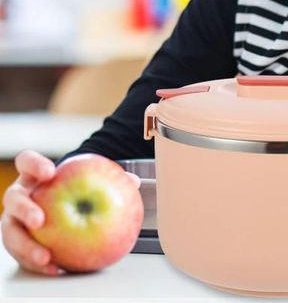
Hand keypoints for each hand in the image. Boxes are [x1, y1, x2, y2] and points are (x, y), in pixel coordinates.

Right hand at [1, 150, 140, 275]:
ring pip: (11, 232)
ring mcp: (16, 219)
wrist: (63, 206)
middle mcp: (21, 196)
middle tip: (40, 220)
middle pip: (13, 198)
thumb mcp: (88, 181)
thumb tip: (133, 181)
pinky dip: (38, 263)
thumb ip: (108, 179)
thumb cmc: (74, 189)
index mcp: (34, 175)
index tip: (50, 173)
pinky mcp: (19, 241)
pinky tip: (55, 268)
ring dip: (26, 246)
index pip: (27, 162)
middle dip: (24, 209)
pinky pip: (23, 254)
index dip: (35, 165)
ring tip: (46, 256)